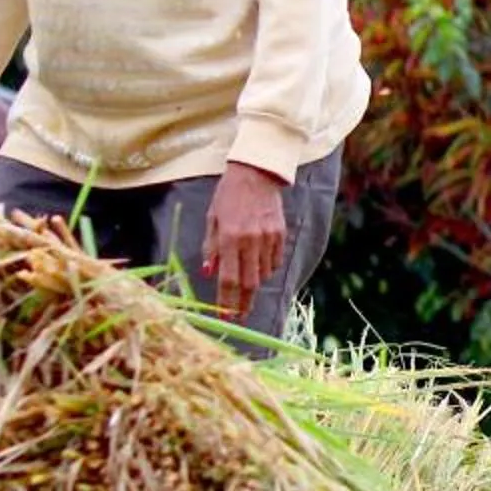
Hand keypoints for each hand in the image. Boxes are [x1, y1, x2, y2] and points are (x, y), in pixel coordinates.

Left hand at [201, 162, 290, 315]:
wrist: (256, 174)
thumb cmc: (228, 196)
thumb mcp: (212, 219)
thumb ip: (211, 247)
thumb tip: (209, 273)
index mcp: (230, 237)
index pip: (228, 277)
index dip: (227, 300)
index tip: (225, 316)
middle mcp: (250, 240)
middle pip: (249, 282)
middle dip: (243, 303)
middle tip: (239, 316)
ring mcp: (268, 238)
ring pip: (263, 274)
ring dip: (253, 283)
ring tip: (245, 282)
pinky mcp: (280, 234)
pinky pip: (274, 261)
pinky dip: (266, 268)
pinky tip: (258, 264)